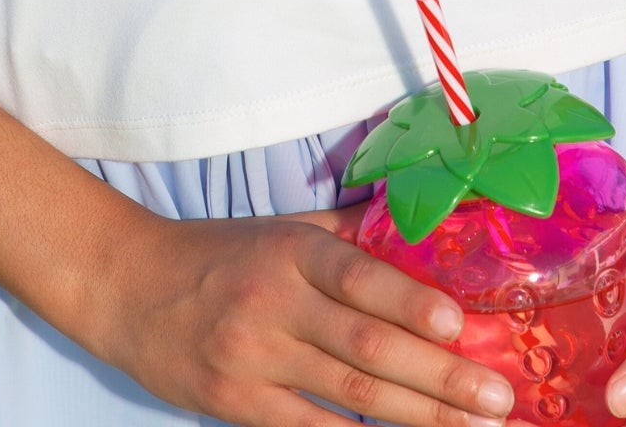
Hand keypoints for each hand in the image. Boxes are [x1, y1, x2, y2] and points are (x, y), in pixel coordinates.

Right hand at [88, 200, 517, 426]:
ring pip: (349, 393)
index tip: (458, 322)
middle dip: (440, 376)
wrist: (127, 287)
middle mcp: (273, 302)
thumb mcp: (279, 227)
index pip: (356, 276)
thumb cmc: (217, 253)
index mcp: (289, 250)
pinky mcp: (236, 405)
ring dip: (420, 416)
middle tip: (499, 398)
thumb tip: (418, 218)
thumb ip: (348, 230)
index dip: (408, 301)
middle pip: (366, 346)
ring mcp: (254, 358)